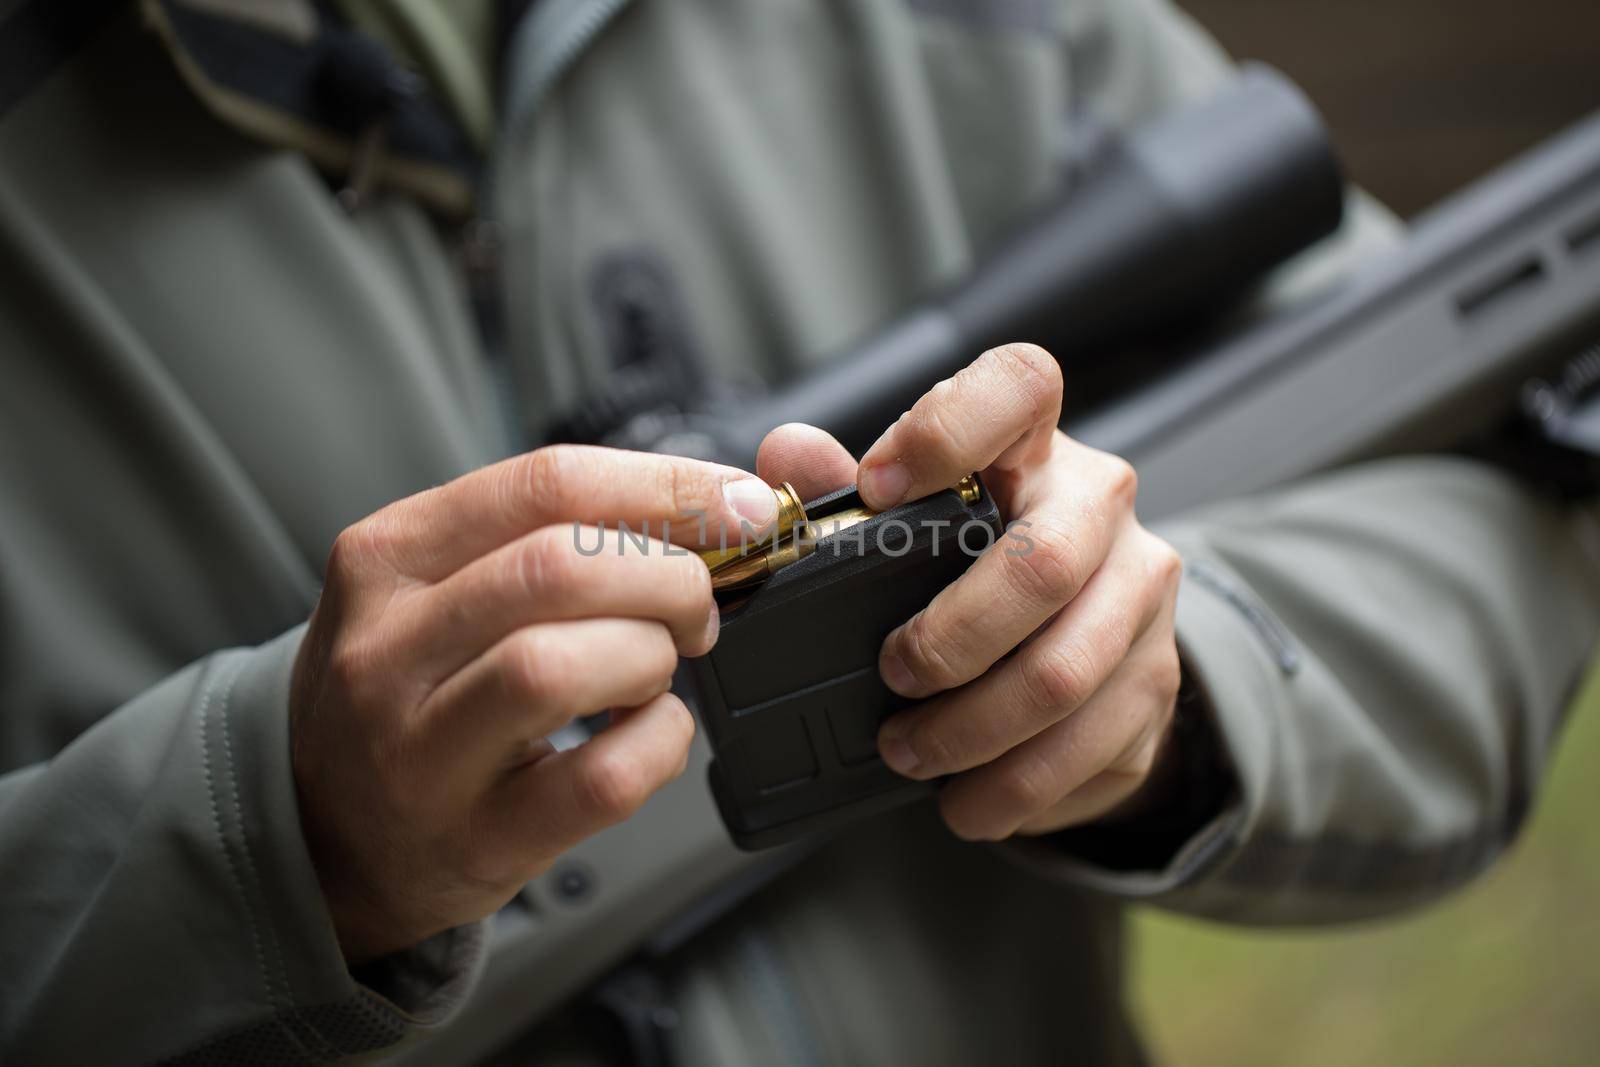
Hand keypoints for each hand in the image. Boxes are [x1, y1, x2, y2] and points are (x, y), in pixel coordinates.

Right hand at [290, 446, 778, 963]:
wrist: (329, 836)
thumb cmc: (411, 693)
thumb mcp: (439, 588)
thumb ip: (553, 535)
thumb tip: (714, 503)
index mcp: (388, 557)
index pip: (546, 484)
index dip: (667, 487)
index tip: (738, 505)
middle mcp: (388, 648)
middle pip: (561, 568)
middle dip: (669, 577)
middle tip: (697, 605)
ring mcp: (420, 750)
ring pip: (561, 667)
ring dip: (651, 657)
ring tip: (656, 667)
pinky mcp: (474, 838)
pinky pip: (598, 779)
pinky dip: (659, 745)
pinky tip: (650, 732)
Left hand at [758, 344, 1182, 840]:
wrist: (1096, 643)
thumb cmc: (982, 567)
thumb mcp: (914, 520)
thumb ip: (842, 489)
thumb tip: (786, 455)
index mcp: (1033, 447)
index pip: (1019, 385)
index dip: (950, 428)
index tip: (880, 486)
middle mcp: (1102, 508)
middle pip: (1042, 565)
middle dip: (951, 638)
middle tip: (893, 675)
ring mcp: (1142, 596)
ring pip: (1064, 674)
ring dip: (970, 731)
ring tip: (910, 753)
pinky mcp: (1158, 681)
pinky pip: (1088, 749)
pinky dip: (1013, 788)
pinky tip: (967, 799)